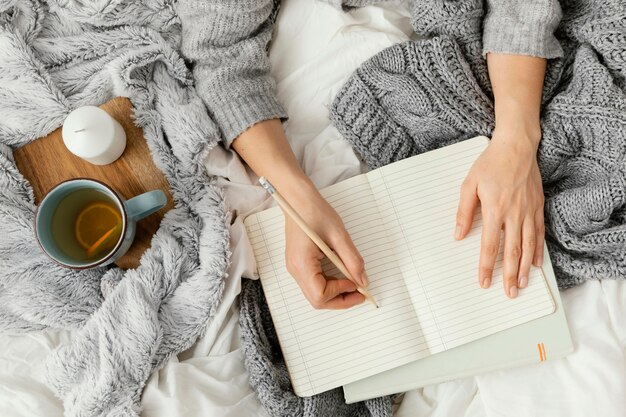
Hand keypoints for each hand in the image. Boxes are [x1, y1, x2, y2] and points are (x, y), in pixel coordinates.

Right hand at [283, 183, 366, 308]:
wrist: (297, 199)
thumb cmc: (314, 211)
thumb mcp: (339, 235)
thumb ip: (352, 260)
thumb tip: (362, 280)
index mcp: (302, 263)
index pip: (320, 295)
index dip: (341, 293)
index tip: (356, 283)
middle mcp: (295, 270)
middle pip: (317, 300)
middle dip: (340, 300)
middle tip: (360, 292)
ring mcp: (295, 268)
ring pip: (315, 294)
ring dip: (335, 293)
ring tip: (352, 282)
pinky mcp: (299, 264)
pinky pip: (314, 283)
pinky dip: (329, 284)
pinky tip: (341, 274)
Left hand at [455, 130, 544, 297]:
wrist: (516, 146)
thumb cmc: (490, 163)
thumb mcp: (469, 184)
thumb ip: (464, 212)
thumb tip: (458, 235)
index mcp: (494, 209)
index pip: (490, 246)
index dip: (487, 266)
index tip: (484, 281)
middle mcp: (514, 214)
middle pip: (512, 251)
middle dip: (509, 275)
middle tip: (509, 293)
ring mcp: (528, 211)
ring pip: (528, 246)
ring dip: (524, 268)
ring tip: (521, 284)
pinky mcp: (538, 206)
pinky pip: (539, 233)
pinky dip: (537, 251)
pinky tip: (535, 263)